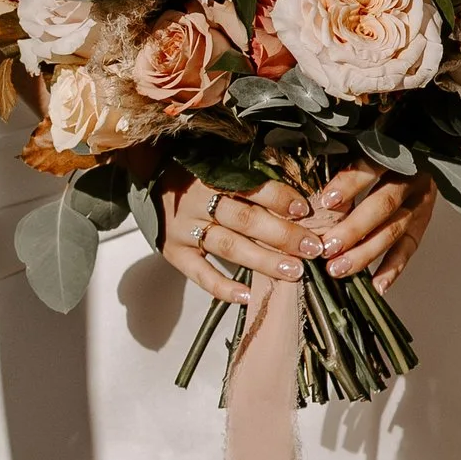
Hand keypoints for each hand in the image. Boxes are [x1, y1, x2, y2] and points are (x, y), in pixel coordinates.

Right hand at [161, 174, 310, 308]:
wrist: (149, 182)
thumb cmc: (194, 173)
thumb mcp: (217, 164)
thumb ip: (249, 176)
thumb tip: (294, 194)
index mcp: (212, 176)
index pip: (251, 187)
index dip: (279, 198)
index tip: (304, 210)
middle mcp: (199, 203)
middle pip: (245, 220)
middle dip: (282, 235)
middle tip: (311, 248)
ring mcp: (185, 230)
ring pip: (229, 247)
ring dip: (263, 260)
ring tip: (293, 271)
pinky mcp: (175, 253)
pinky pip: (201, 274)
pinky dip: (224, 287)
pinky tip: (248, 295)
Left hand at [308, 164, 437, 292]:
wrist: (417, 154)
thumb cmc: (372, 153)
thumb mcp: (358, 148)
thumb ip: (338, 162)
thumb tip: (305, 186)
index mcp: (393, 153)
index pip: (372, 166)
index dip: (350, 184)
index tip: (325, 202)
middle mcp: (411, 178)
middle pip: (384, 205)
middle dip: (353, 229)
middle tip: (327, 248)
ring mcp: (420, 203)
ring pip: (395, 230)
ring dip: (366, 253)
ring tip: (338, 269)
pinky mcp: (422, 224)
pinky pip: (408, 249)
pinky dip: (393, 269)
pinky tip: (376, 286)